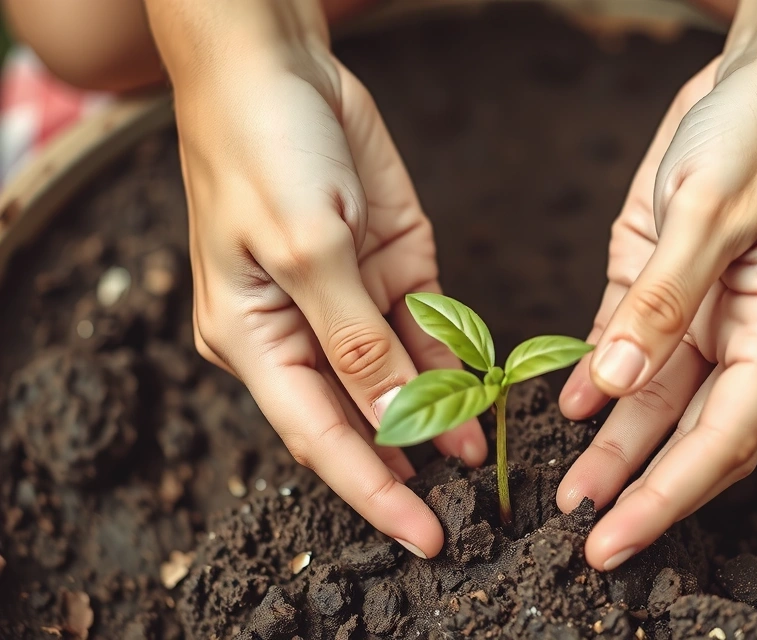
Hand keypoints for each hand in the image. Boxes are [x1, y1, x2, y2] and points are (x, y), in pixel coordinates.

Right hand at [168, 10, 485, 557]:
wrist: (277, 65)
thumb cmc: (261, 149)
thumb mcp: (306, 246)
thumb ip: (353, 338)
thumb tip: (395, 418)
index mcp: (253, 339)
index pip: (318, 437)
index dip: (371, 492)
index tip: (422, 536)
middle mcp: (300, 331)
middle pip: (359, 418)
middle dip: (409, 463)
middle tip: (466, 507)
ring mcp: (348, 300)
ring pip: (399, 379)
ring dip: (442, 417)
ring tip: (484, 455)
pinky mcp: (390, 266)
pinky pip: (426, 330)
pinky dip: (453, 362)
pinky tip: (483, 393)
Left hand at [557, 48, 756, 569]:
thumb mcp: (708, 206)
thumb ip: (659, 301)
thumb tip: (613, 384)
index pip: (728, 437)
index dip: (670, 495)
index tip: (618, 536)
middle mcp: (756, 333)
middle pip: (694, 431)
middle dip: (640, 484)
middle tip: (584, 530)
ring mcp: (714, 312)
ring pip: (662, 397)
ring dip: (616, 440)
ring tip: (570, 484)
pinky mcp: (673, 284)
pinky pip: (637, 345)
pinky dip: (603, 374)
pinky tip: (572, 401)